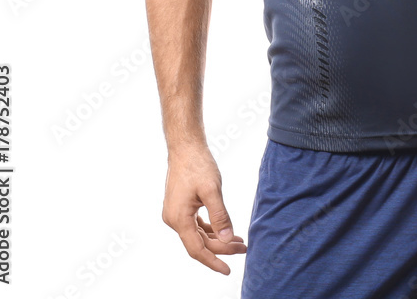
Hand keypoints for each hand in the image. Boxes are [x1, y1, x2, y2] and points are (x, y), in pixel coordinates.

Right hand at [161, 144, 246, 275]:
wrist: (185, 147)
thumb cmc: (198, 165)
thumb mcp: (212, 190)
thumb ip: (220, 216)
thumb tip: (227, 240)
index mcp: (179, 219)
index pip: (197, 250)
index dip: (213, 261)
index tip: (228, 269)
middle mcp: (173, 220)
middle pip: (199, 243)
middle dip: (221, 248)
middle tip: (243, 248)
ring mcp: (176, 214)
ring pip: (198, 235)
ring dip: (217, 239)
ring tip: (238, 241)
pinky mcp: (180, 207)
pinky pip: (196, 225)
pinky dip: (211, 229)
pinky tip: (224, 231)